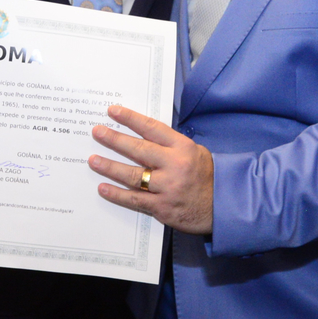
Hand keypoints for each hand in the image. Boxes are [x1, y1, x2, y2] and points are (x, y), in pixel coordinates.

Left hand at [89, 106, 214, 234]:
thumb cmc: (207, 176)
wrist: (224, 206)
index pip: (151, 128)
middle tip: (97, 132)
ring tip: (93, 160)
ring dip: (109, 167)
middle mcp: (174, 165)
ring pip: (132, 175)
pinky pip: (134, 199)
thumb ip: (170, 146)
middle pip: (138, 149)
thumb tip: (142, 135)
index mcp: (182, 148)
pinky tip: (103, 188)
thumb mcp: (194, 152)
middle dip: (114, 139)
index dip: (130, 118)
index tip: (113, 111)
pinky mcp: (162, 207)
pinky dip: (117, 194)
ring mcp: (167, 187)